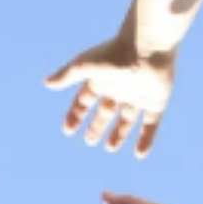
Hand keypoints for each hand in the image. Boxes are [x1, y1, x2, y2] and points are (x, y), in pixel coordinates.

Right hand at [46, 35, 175, 156]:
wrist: (147, 48)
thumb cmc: (114, 54)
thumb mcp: (85, 66)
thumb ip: (66, 75)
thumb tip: (46, 82)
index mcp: (101, 79)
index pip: (85, 101)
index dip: (76, 115)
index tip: (67, 130)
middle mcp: (119, 88)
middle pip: (105, 112)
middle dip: (97, 126)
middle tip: (89, 142)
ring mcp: (138, 95)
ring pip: (127, 119)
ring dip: (119, 134)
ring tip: (110, 149)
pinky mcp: (156, 101)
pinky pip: (150, 124)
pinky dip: (145, 139)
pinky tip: (140, 155)